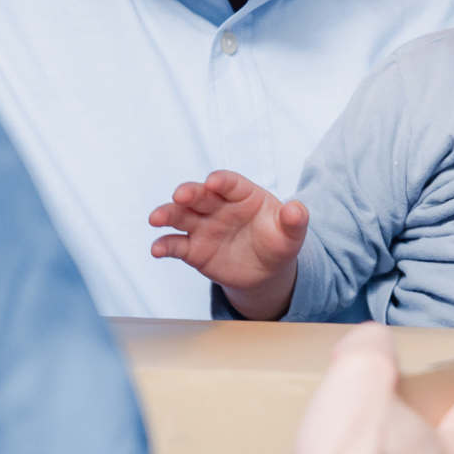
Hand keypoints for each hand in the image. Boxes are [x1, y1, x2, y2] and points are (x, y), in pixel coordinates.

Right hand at [149, 169, 307, 319]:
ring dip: (167, 214)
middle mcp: (218, 206)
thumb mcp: (291, 234)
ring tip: (156, 218)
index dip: (221, 182)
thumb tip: (297, 210)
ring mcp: (203, 227)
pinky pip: (176, 245)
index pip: (230, 183)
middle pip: (200, 195)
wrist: (266, 271)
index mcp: (243, 195)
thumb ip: (294, 221)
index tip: (213, 182)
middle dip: (189, 193)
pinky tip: (157, 249)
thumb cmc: (278, 242)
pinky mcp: (193, 249)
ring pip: (181, 216)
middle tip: (180, 194)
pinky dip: (164, 245)